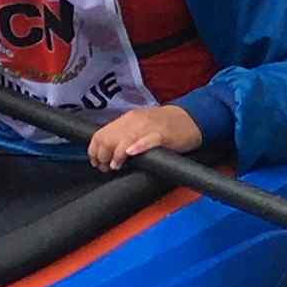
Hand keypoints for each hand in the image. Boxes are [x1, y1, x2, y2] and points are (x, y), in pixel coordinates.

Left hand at [83, 102, 203, 171]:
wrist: (191, 118)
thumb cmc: (166, 126)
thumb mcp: (141, 127)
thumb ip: (125, 135)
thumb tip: (107, 151)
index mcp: (128, 119)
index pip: (100, 134)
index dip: (94, 151)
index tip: (97, 162)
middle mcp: (135, 121)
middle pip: (108, 138)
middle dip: (103, 156)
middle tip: (106, 168)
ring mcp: (148, 127)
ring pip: (124, 140)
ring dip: (116, 155)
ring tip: (116, 166)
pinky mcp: (163, 135)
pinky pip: (147, 140)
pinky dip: (137, 147)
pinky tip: (131, 153)